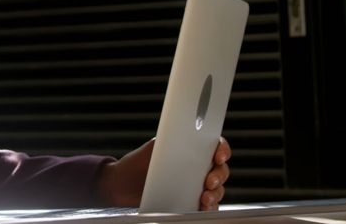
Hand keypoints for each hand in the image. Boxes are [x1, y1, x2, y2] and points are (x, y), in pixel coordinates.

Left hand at [93, 137, 231, 210]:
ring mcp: (196, 186)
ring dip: (215, 193)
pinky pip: (208, 206)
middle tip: (209, 180)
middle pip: (221, 170)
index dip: (222, 149)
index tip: (218, 156)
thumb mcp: (154, 147)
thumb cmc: (139, 163)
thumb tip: (187, 137)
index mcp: (192, 150)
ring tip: (204, 197)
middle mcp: (197, 167)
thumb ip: (171, 142)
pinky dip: (209, 207)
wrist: (123, 184)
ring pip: (217, 189)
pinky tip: (202, 206)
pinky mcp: (192, 203)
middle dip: (219, 175)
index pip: (215, 146)